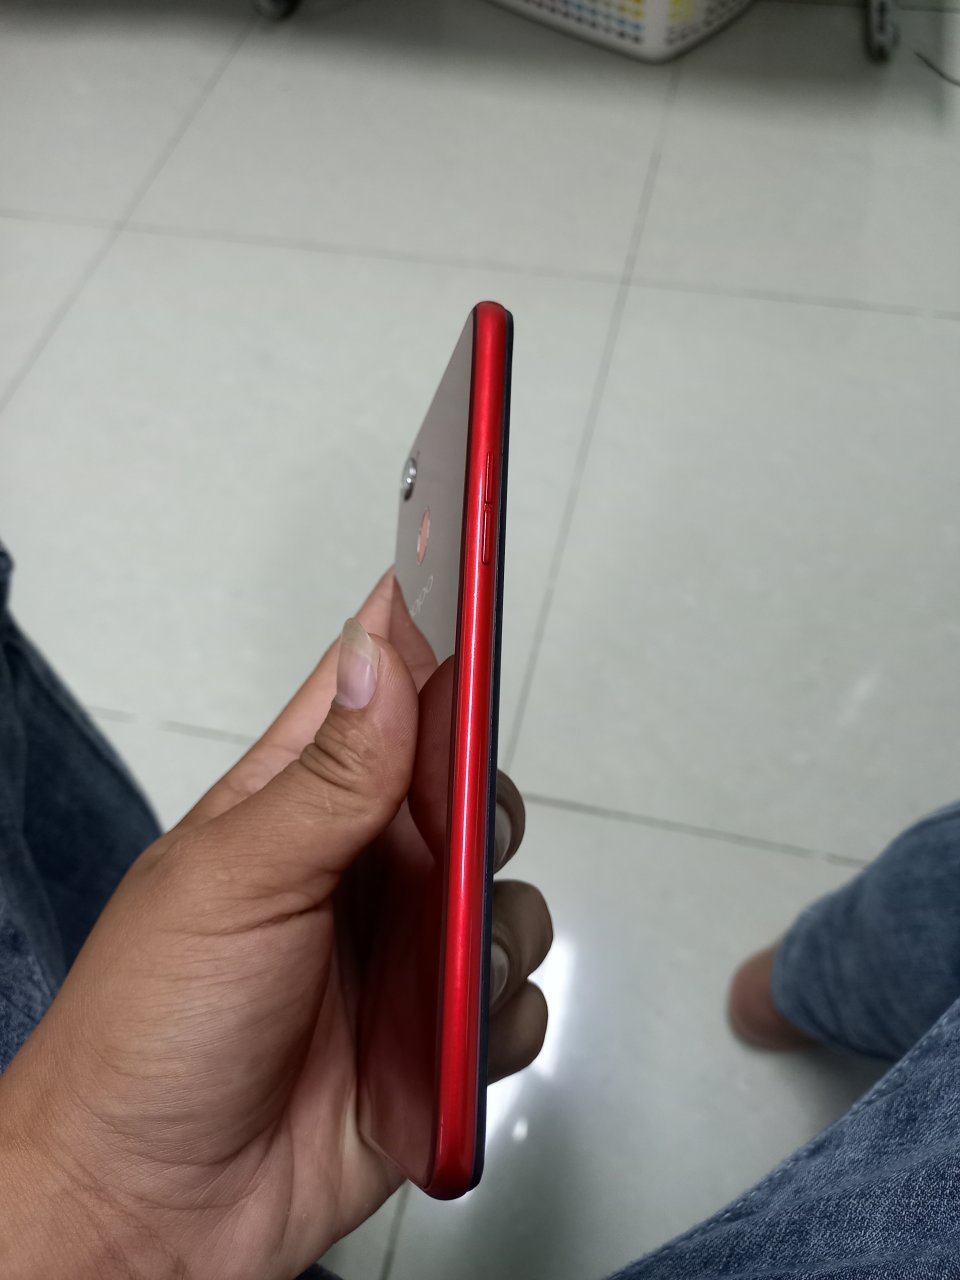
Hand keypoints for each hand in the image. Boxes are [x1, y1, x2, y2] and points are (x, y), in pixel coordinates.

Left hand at [0, 571, 551, 1279]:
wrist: (149, 1215)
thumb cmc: (146, 1037)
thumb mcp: (232, 886)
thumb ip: (325, 780)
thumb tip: (378, 663)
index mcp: (295, 806)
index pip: (371, 687)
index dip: (423, 626)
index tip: (474, 565)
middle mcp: (355, 868)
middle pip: (465, 789)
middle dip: (484, 807)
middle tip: (462, 832)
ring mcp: (396, 951)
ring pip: (504, 897)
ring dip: (495, 930)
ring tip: (439, 974)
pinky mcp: (432, 1035)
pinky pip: (513, 1003)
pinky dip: (502, 1020)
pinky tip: (450, 1041)